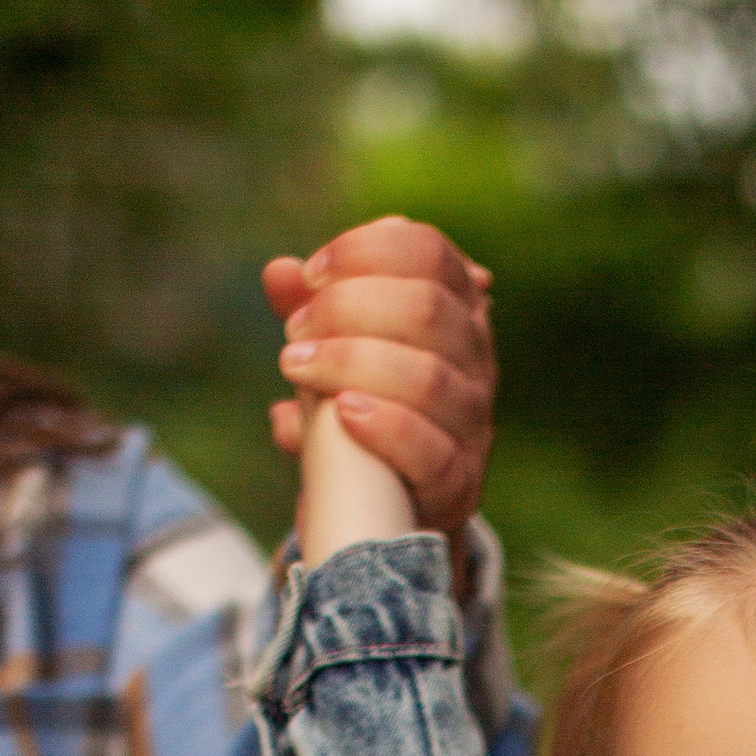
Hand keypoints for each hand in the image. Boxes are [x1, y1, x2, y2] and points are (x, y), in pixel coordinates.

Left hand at [264, 217, 496, 561]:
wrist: (389, 504)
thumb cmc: (362, 405)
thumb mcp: (335, 349)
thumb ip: (310, 308)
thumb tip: (279, 272)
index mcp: (455, 309)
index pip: (429, 253)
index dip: (365, 251)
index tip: (311, 276)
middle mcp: (477, 360)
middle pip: (427, 308)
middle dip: (347, 308)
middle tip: (295, 330)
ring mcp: (474, 424)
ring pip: (428, 378)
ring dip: (351, 363)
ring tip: (295, 367)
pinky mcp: (459, 484)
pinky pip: (432, 452)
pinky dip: (385, 428)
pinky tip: (343, 414)